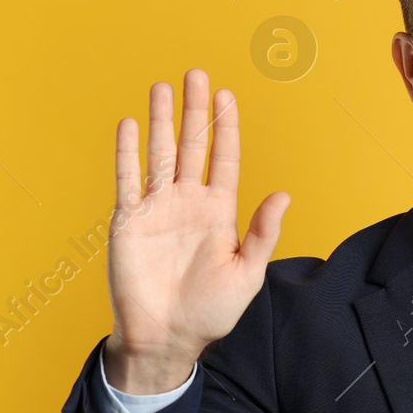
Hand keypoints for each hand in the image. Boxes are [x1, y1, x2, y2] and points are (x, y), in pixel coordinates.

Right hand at [102, 70, 289, 393]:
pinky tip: (130, 125)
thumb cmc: (210, 312)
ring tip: (163, 87)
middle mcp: (187, 203)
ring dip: (161, 121)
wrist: (166, 338)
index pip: (224, 158)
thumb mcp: (246, 273)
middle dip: (195, 110)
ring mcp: (157, 209)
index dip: (226, 127)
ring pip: (159, 154)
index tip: (227, 95)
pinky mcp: (128, 221)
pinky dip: (127, 152)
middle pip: (192, 146)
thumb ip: (263, 233)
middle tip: (197, 74)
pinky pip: (127, 180)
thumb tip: (284, 195)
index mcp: (218, 212)